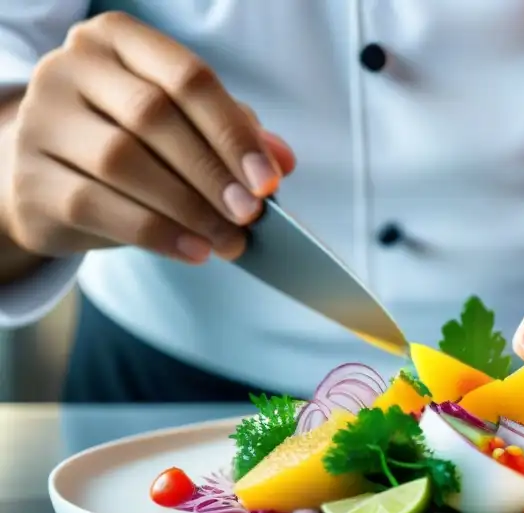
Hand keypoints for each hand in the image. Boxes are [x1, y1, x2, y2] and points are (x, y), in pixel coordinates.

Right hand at [0, 11, 295, 263]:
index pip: (187, 77)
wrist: (49, 174)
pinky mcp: (30, 179)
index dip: (232, 132)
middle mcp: (70, 69)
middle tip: (250, 215)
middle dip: (212, 173)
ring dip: (189, 209)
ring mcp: (42, 121)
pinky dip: (156, 233)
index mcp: (117, 41)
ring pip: (123, 162)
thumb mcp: (185, 127)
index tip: (268, 180)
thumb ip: (234, 133)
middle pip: (153, 117)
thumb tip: (282, 159)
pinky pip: (98, 206)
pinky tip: (194, 250)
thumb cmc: (132, 142)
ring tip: (230, 241)